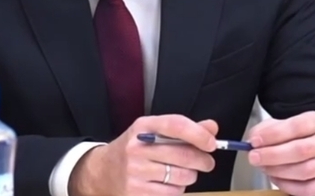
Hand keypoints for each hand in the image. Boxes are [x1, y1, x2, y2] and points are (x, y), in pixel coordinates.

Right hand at [70, 115, 218, 195]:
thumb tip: (211, 127)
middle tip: (207, 161)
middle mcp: (138, 147)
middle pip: (184, 155)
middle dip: (203, 160)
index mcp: (143, 127)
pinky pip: (173, 193)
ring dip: (190, 176)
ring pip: (182, 176)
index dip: (198, 134)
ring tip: (183, 172)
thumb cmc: (134, 149)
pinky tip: (169, 183)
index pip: (175, 125)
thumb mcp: (153, 132)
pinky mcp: (137, 193)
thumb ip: (183, 129)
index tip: (212, 143)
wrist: (102, 172)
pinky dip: (178, 189)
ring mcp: (136, 172)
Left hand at [246, 111, 314, 195]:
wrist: (314, 151)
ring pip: (303, 171)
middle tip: (254, 157)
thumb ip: (266, 130)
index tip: (255, 140)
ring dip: (277, 170)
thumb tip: (254, 140)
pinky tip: (275, 177)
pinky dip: (286, 185)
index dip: (274, 134)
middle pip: (301, 150)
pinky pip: (306, 189)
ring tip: (263, 166)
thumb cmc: (294, 137)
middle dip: (273, 155)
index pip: (296, 126)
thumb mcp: (280, 125)